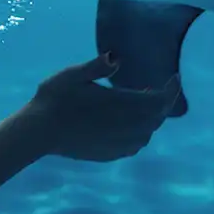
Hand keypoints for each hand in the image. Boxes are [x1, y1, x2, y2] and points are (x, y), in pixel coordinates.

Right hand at [10, 53, 181, 161]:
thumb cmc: (54, 98)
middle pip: (157, 117)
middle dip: (164, 102)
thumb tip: (116, 58)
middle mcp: (125, 127)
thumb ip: (97, 66)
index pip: (159, 100)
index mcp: (121, 105)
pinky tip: (132, 126)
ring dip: (152, 119)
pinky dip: (141, 133)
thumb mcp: (73, 74)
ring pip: (148, 133)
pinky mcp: (109, 154)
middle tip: (162, 88)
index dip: (171, 89)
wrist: (38, 132)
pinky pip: (135, 145)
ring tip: (146, 104)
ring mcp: (118, 144)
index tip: (175, 77)